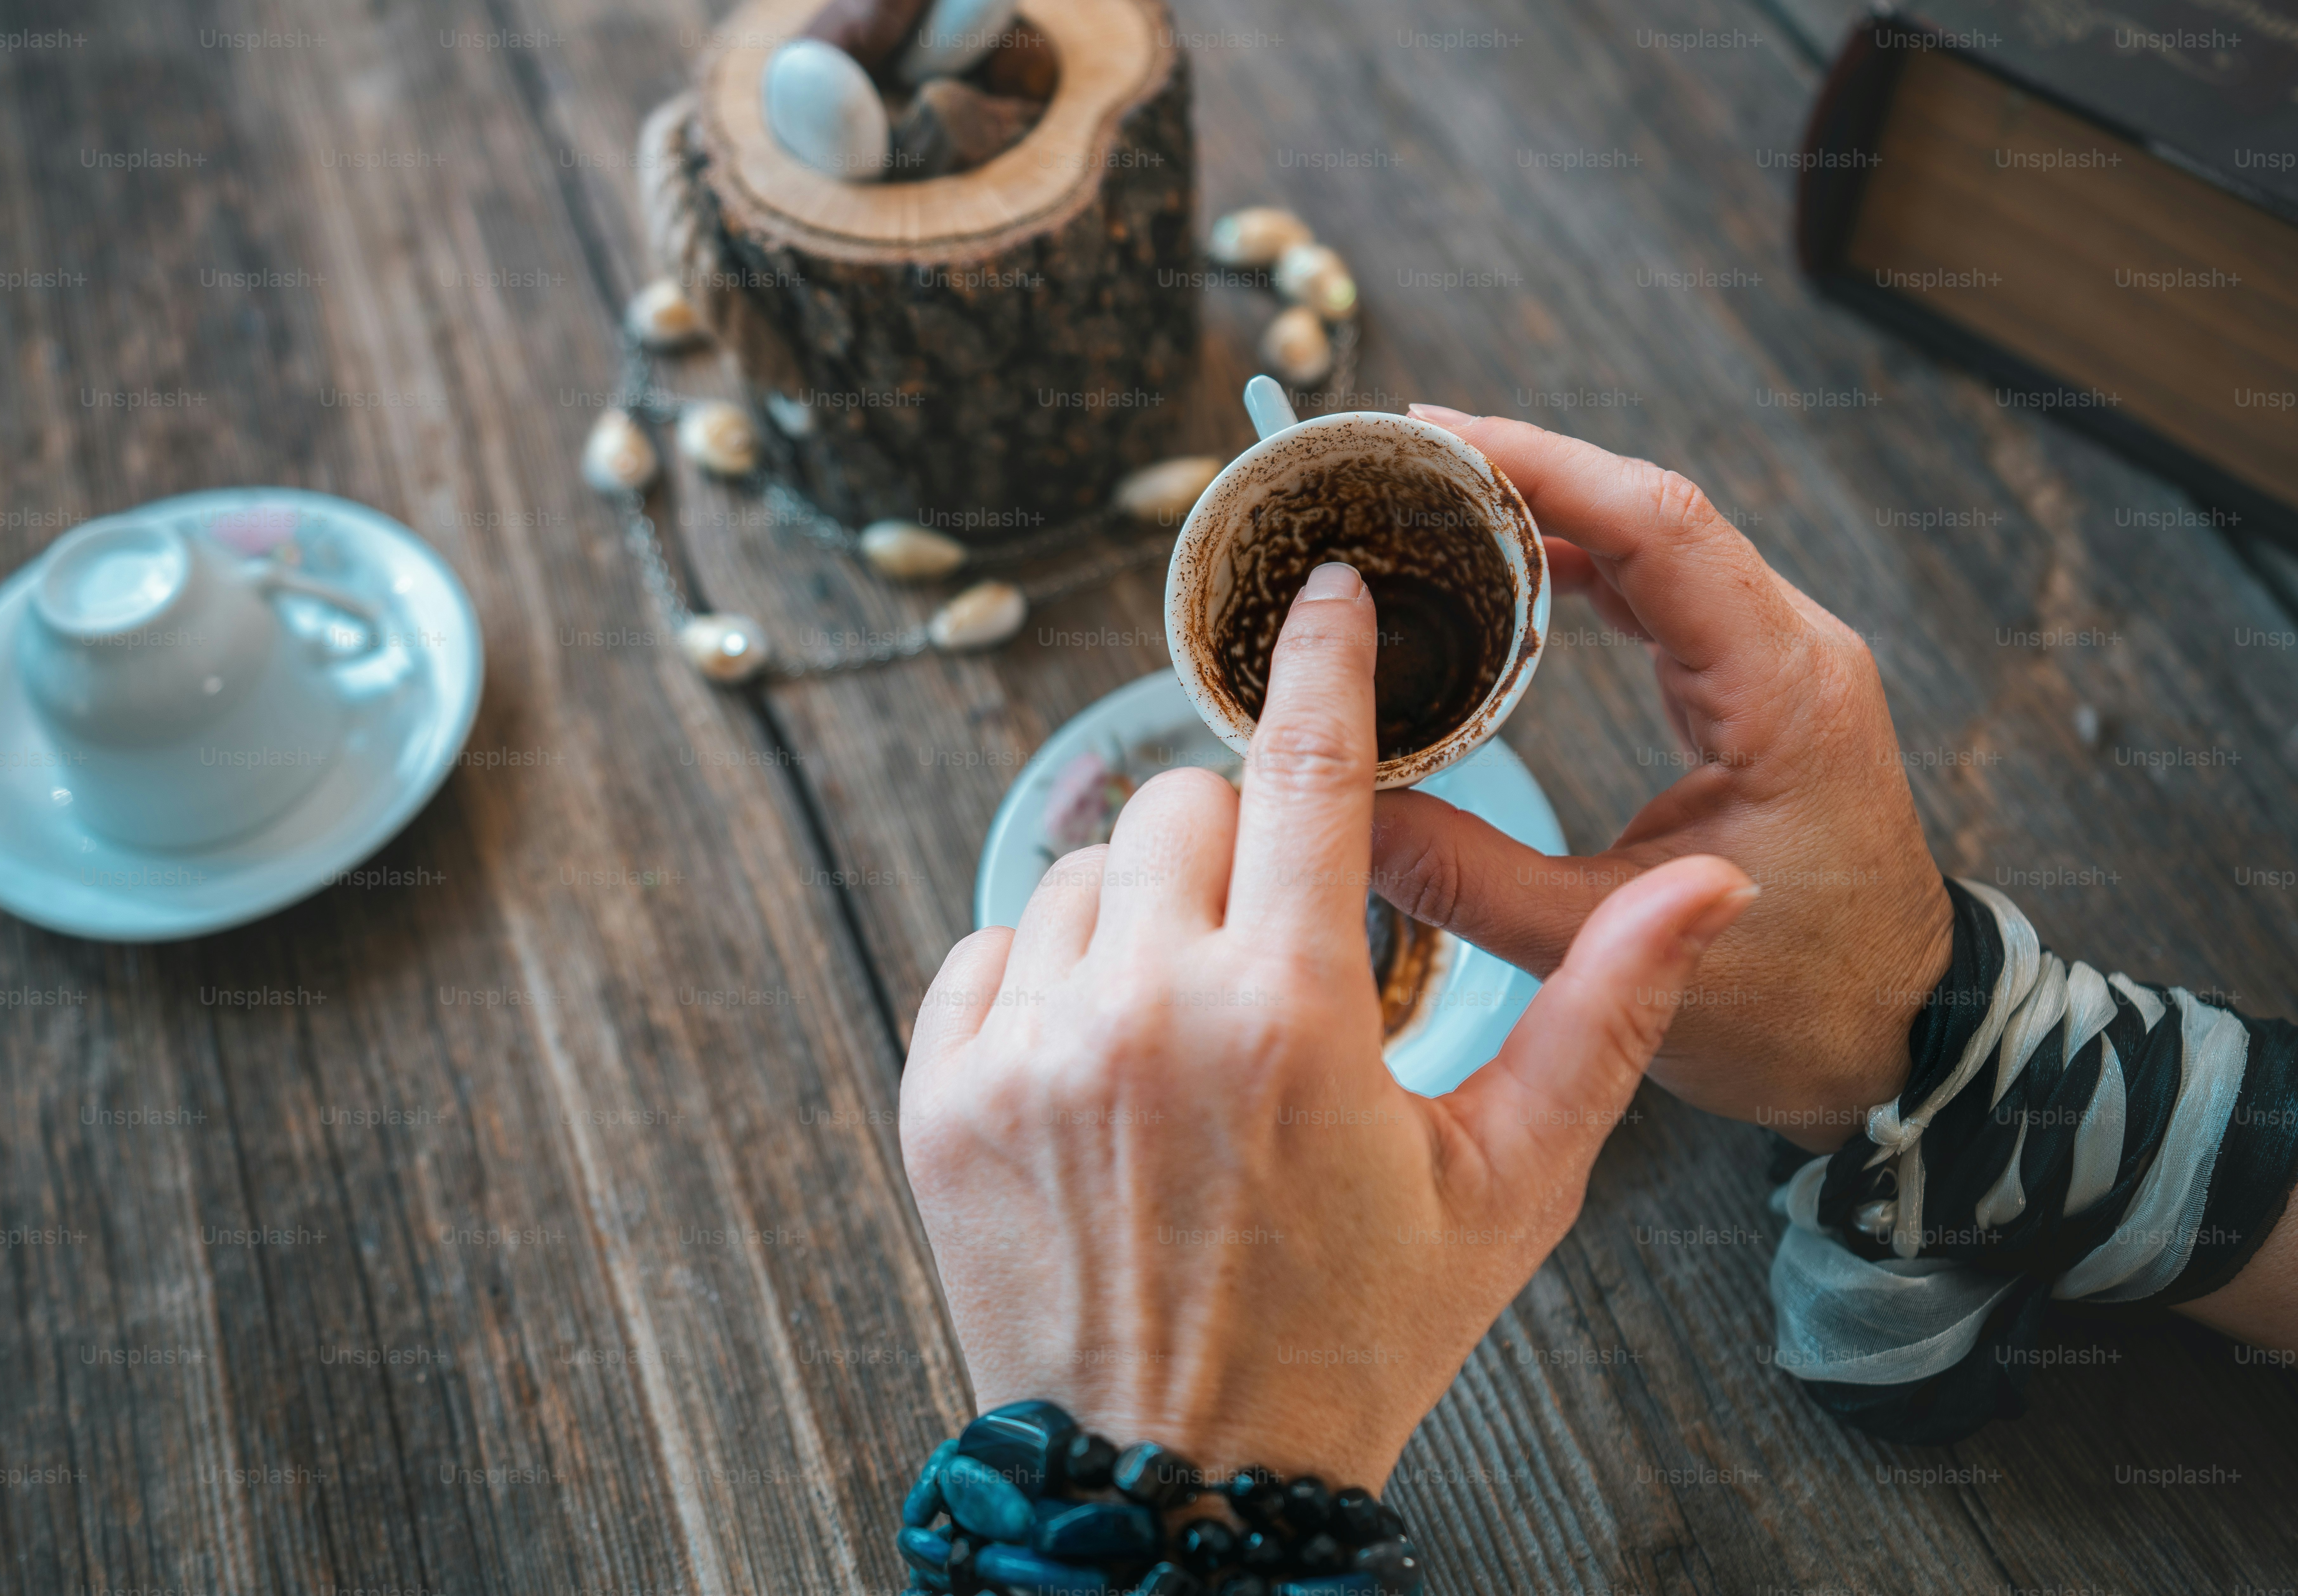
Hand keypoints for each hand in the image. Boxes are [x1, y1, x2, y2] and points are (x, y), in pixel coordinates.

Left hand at [899, 561, 1756, 1489]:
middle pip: (1184, 805)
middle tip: (1277, 936)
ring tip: (1195, 1015)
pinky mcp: (943, 1100)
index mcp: (1289, 1016)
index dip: (1323, 661)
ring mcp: (1026, 1056)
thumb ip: (1604, 1014)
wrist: (1185, 1483)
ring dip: (1147, 910)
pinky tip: (1106, 1057)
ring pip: (1082, 872)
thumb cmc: (1360, 1331)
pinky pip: (987, 952)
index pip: (1302, 764)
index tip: (1328, 594)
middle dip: (1242, 839)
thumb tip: (1713, 890)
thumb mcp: (1509, 1185)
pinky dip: (1049, 977)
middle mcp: (1144, 1014)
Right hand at [1373, 407, 1954, 1151]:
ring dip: (1546, 508)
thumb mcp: (1611, 942)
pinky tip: (1496, 564)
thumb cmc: (1791, 1005)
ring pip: (1653, 541)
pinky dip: (1577, 562)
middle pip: (1651, 512)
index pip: (1657, 528)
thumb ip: (1472, 879)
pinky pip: (1658, 591)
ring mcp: (1775, 663)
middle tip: (1400, 455)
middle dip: (1524, 469)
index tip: (1432, 437)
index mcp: (1781, 692)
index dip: (1541, 467)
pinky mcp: (1751, 686)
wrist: (1899, 1039)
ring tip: (1427, 495)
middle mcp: (1791, 651)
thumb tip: (1343, 819)